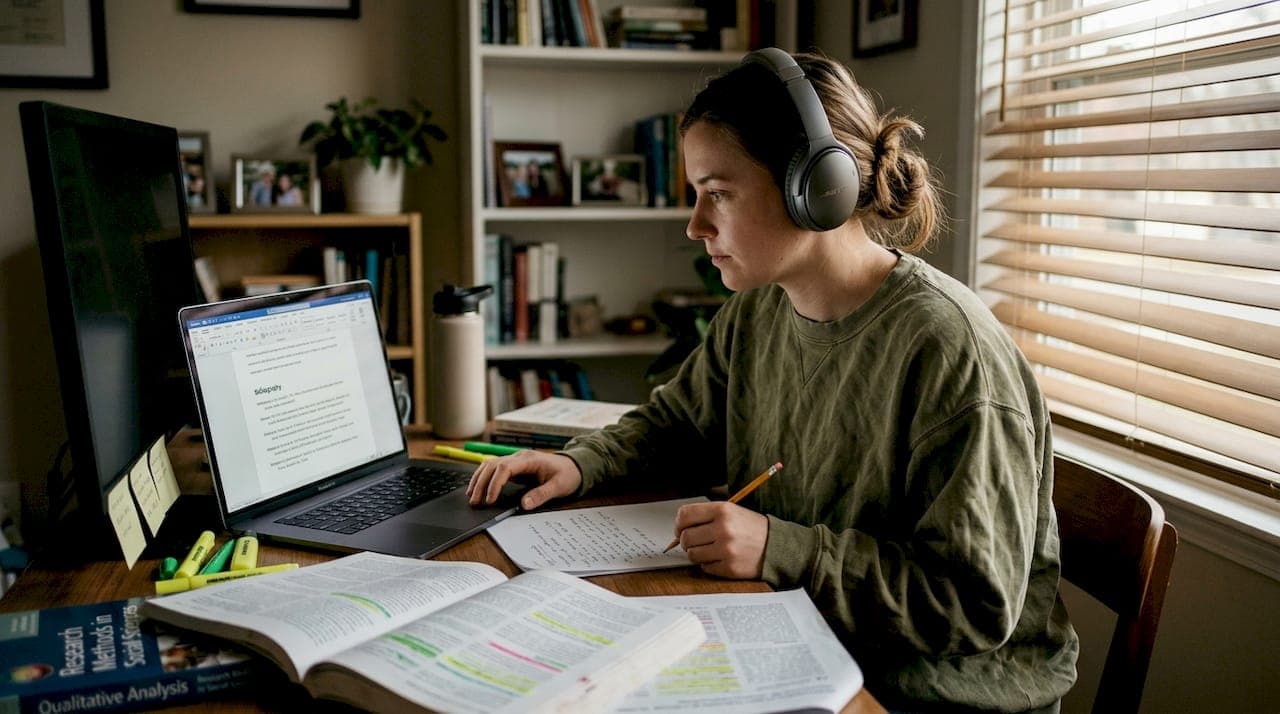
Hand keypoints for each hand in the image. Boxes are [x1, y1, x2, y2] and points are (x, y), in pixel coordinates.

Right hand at [466, 450, 581, 510]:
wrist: (574, 466)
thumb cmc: (567, 475)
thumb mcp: (559, 487)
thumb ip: (541, 495)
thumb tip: (524, 505)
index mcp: (529, 459)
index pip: (505, 467)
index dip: (495, 483)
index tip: (490, 499)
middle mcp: (519, 457)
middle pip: (493, 465)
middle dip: (481, 483)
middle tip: (475, 501)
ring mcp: (515, 460)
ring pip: (490, 465)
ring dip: (479, 479)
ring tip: (471, 496)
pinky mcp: (514, 466)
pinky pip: (494, 469)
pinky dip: (483, 478)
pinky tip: (477, 488)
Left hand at [672, 502, 768, 578]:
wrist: (776, 546)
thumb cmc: (751, 528)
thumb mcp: (731, 511)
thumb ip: (706, 516)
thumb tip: (679, 529)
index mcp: (723, 510)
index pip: (685, 515)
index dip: (678, 524)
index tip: (680, 529)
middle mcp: (724, 528)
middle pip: (686, 537)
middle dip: (687, 541)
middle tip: (697, 541)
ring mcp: (726, 549)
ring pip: (692, 554)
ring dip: (697, 554)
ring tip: (710, 550)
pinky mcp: (729, 567)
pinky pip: (705, 567)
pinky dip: (709, 564)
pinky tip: (721, 558)